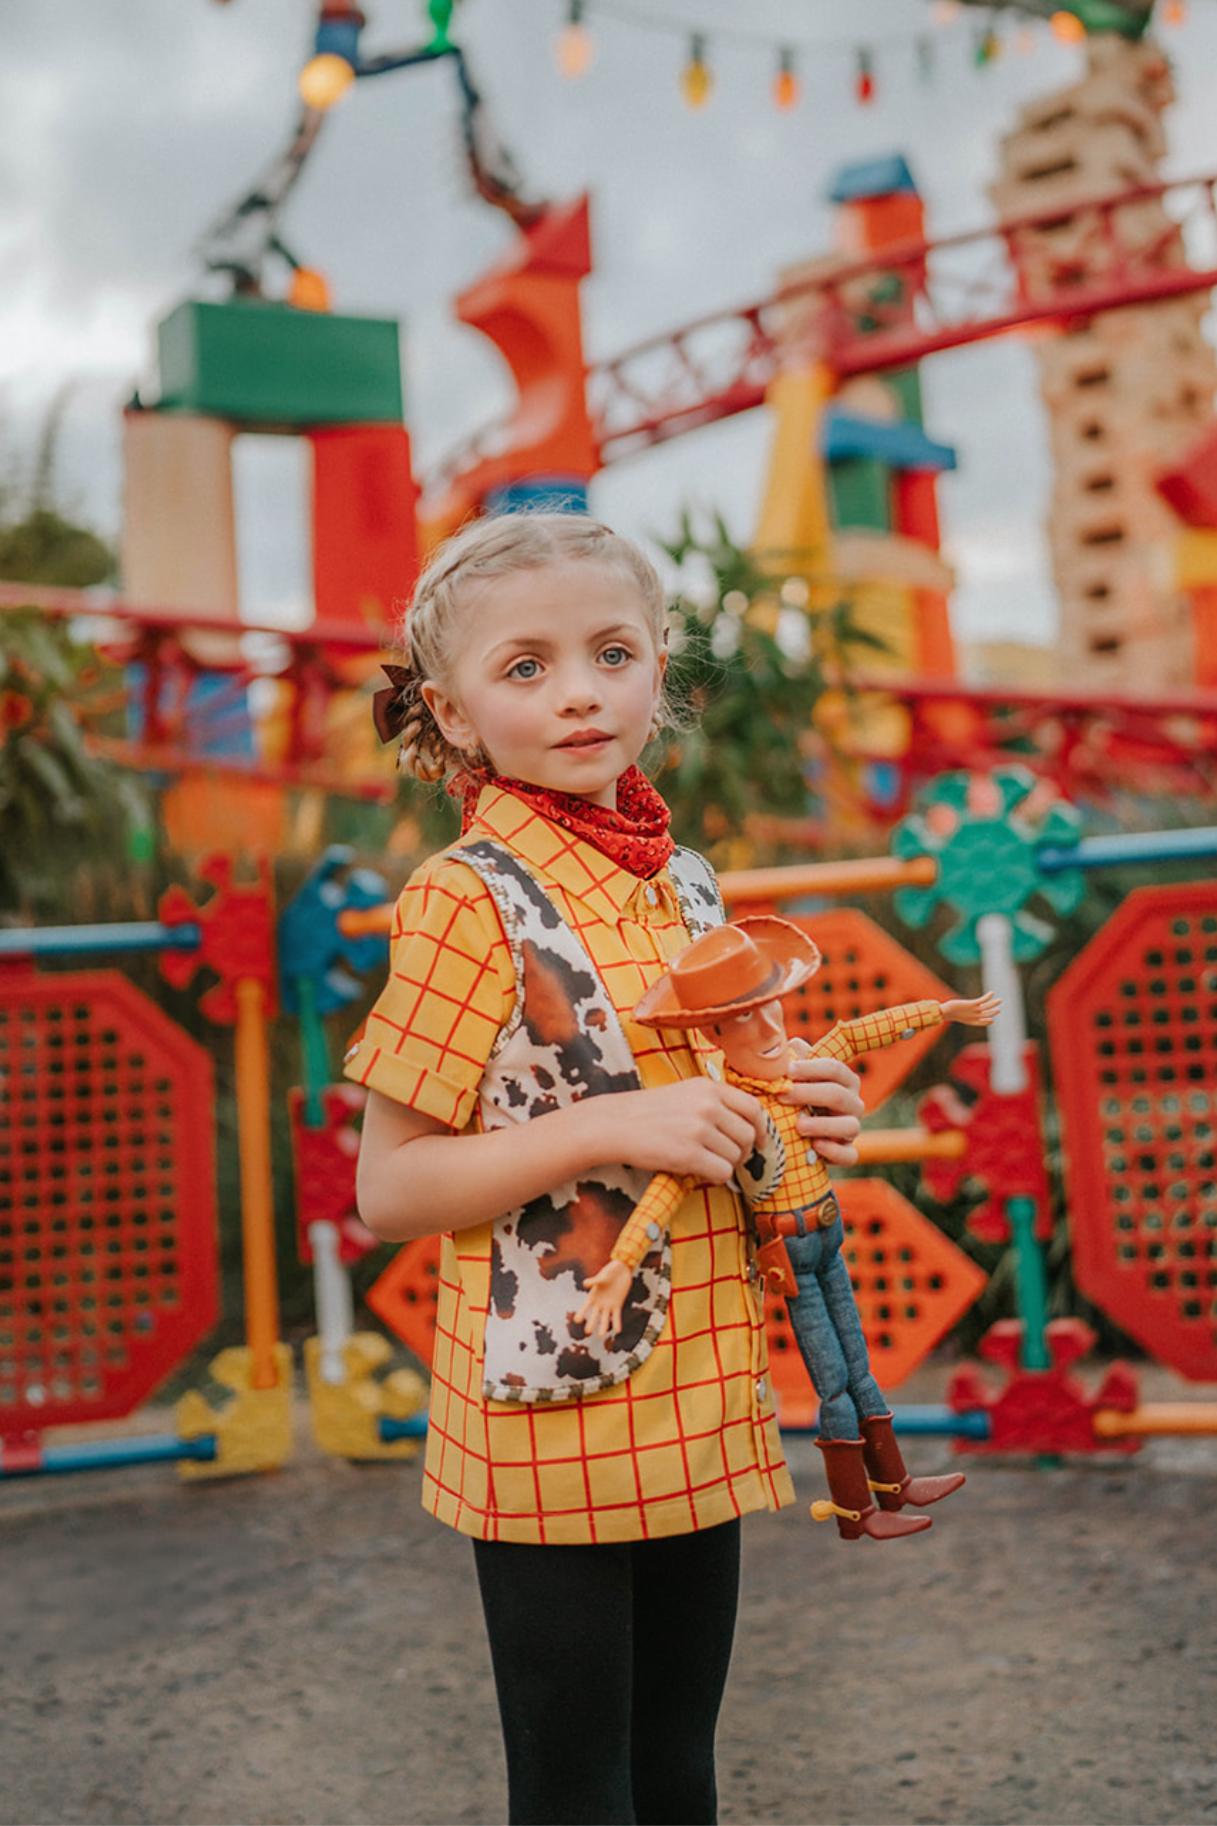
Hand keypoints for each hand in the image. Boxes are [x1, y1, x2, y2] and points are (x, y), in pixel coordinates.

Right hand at [576, 1260, 632, 1340]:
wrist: (621, 1270)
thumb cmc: (609, 1272)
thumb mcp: (601, 1276)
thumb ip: (594, 1281)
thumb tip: (585, 1284)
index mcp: (593, 1296)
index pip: (585, 1307)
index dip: (581, 1313)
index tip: (576, 1320)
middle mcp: (599, 1303)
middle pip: (594, 1315)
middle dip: (591, 1323)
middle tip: (588, 1332)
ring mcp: (608, 1305)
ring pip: (605, 1318)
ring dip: (603, 1327)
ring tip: (601, 1336)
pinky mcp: (618, 1305)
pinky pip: (617, 1316)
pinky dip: (617, 1323)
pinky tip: (618, 1330)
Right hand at [578, 1077, 766, 1183]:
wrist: (615, 1124)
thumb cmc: (650, 1111)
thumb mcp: (686, 1092)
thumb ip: (716, 1103)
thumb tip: (749, 1127)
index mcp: (709, 1087)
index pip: (753, 1108)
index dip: (762, 1128)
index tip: (760, 1142)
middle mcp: (708, 1105)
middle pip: (748, 1136)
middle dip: (743, 1151)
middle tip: (727, 1157)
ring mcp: (699, 1130)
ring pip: (736, 1156)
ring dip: (726, 1164)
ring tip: (706, 1161)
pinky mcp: (689, 1154)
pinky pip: (723, 1173)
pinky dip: (717, 1177)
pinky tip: (701, 1171)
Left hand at [780, 1049, 863, 1166]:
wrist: (795, 1133)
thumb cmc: (795, 1096)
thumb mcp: (794, 1076)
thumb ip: (794, 1058)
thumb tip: (792, 1044)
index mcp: (842, 1080)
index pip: (834, 1068)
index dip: (811, 1068)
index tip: (787, 1071)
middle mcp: (852, 1102)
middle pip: (838, 1095)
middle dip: (809, 1094)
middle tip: (783, 1095)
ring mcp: (851, 1128)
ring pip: (850, 1126)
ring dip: (823, 1125)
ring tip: (798, 1125)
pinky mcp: (846, 1151)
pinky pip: (849, 1155)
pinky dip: (835, 1152)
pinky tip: (816, 1147)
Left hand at [941, 992, 1000, 1026]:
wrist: (946, 1012)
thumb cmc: (948, 1013)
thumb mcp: (955, 1015)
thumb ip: (957, 1015)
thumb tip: (955, 1013)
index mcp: (971, 1021)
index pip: (982, 1023)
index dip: (987, 1022)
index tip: (992, 1020)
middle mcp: (974, 1016)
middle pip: (987, 1015)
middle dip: (993, 1012)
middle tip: (998, 1010)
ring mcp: (974, 1010)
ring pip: (987, 1007)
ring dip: (994, 1003)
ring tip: (999, 1000)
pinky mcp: (972, 1004)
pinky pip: (983, 1000)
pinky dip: (988, 996)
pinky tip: (992, 992)